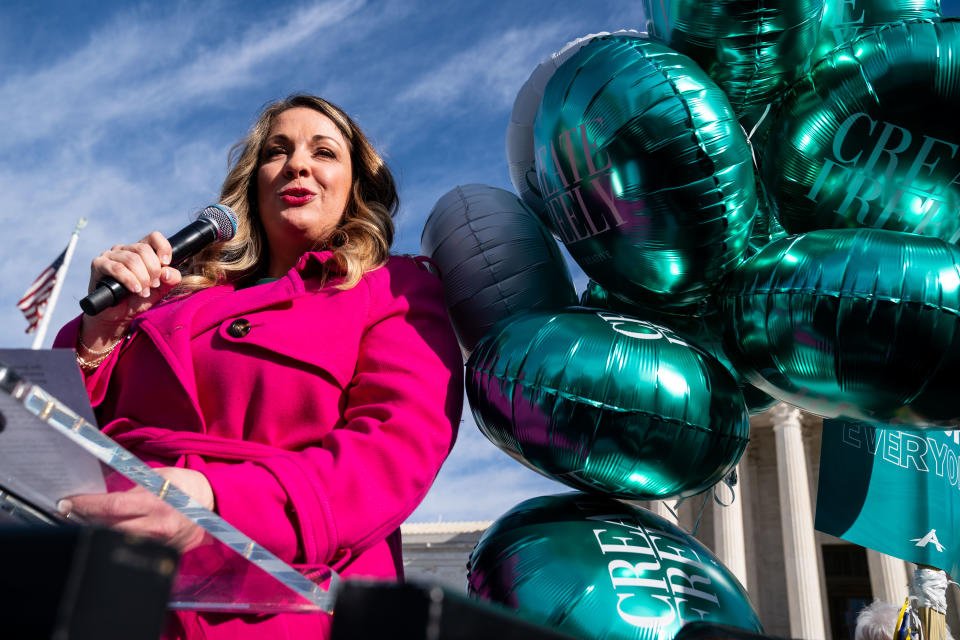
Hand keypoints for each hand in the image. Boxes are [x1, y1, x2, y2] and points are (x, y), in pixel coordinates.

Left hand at [59, 467, 214, 552]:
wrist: (214, 503)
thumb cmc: (185, 485)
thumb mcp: (159, 477)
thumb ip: (133, 486)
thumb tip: (102, 490)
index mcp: (154, 502)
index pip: (111, 506)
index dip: (86, 505)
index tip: (67, 502)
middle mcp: (156, 525)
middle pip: (109, 528)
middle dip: (85, 521)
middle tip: (68, 513)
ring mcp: (160, 543)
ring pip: (119, 542)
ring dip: (100, 533)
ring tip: (86, 524)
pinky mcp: (165, 553)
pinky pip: (135, 550)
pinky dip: (119, 542)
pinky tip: (109, 535)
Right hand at [80, 232, 182, 345]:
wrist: (119, 315)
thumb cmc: (138, 299)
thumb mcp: (161, 289)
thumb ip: (171, 279)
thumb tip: (168, 272)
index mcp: (140, 250)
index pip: (153, 237)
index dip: (163, 248)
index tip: (166, 263)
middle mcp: (125, 249)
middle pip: (143, 249)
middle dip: (153, 269)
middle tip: (154, 285)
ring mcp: (110, 255)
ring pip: (132, 259)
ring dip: (142, 278)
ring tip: (144, 292)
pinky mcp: (98, 264)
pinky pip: (116, 268)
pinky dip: (129, 279)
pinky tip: (135, 289)